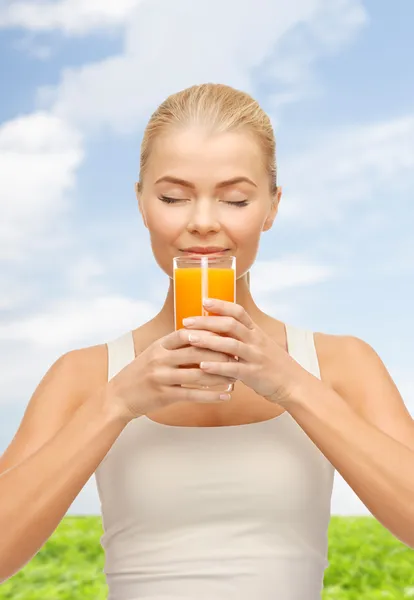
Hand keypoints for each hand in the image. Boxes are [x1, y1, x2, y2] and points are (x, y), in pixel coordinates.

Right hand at [107, 328, 236, 420]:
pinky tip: (225, 396)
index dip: (207, 333)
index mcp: (159, 345)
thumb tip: (204, 336)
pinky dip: (211, 395)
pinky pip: (192, 394)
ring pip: (197, 374)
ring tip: (236, 376)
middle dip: (219, 354)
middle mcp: (160, 358)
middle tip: (238, 355)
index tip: (226, 335)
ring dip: (219, 376)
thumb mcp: (155, 354)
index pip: (186, 333)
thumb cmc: (141, 373)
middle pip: (195, 352)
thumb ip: (176, 346)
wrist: (119, 396)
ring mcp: (161, 377)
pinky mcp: (163, 395)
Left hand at [182, 298, 313, 406]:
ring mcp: (255, 357)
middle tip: (186, 321)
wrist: (293, 384)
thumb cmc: (273, 365)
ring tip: (190, 339)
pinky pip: (234, 368)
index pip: (238, 312)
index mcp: (256, 332)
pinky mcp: (254, 374)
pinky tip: (202, 367)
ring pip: (230, 344)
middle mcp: (256, 341)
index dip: (221, 304)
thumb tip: (220, 327)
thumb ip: (243, 336)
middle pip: (230, 325)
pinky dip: (217, 366)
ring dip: (208, 341)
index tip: (204, 300)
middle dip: (206, 321)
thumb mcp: (260, 345)